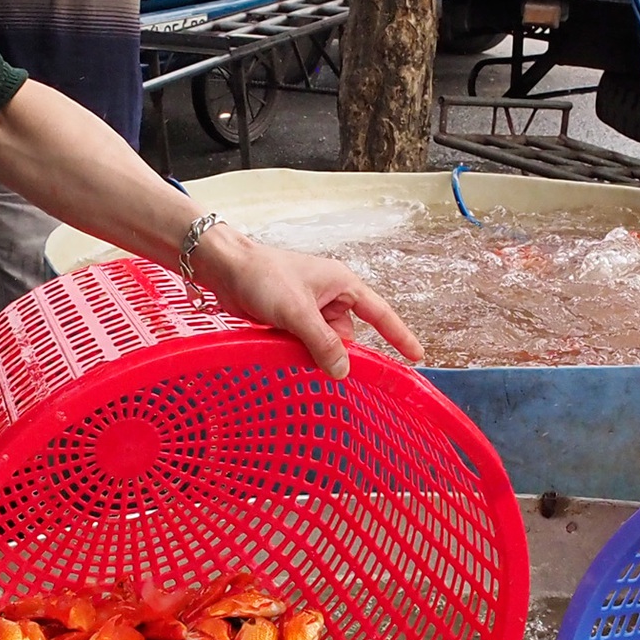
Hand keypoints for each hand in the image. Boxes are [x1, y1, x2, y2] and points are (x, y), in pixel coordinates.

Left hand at [192, 225, 424, 378]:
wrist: (223, 268)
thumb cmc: (262, 276)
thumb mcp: (296, 311)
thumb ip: (322, 342)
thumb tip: (344, 371)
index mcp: (343, 284)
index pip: (380, 314)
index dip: (399, 336)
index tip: (416, 357)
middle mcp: (331, 296)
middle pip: (347, 336)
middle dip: (332, 349)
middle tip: (307, 347)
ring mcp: (312, 309)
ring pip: (324, 344)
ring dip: (309, 350)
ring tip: (284, 337)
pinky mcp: (293, 320)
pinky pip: (306, 344)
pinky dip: (296, 349)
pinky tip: (278, 341)